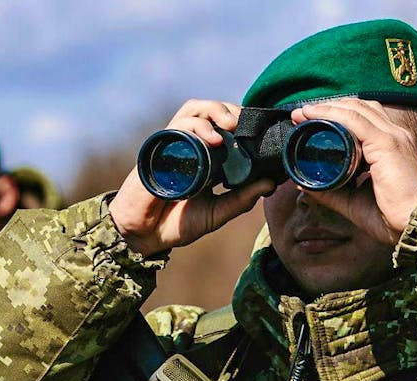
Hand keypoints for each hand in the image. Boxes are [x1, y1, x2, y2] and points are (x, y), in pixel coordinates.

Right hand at [110, 99, 276, 256]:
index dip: (242, 121)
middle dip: (230, 109)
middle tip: (246, 123)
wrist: (145, 236)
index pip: (225, 126)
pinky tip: (212, 139)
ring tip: (230, 124)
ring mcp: (174, 145)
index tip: (261, 128)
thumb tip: (270, 183)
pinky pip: (176, 127)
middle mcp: (191, 146)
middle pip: (210, 111)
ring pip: (193, 110)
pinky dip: (196, 127)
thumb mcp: (217, 212)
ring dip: (214, 111)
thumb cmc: (177, 224)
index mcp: (207, 157)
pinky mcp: (158, 150)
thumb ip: (242, 199)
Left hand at [289, 99, 416, 245]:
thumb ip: (331, 191)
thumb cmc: (391, 217)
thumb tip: (306, 184)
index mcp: (393, 146)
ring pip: (355, 109)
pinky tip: (313, 115)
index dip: (337, 115)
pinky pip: (355, 120)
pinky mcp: (387, 143)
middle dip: (329, 107)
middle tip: (301, 114)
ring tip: (303, 113)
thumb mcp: (353, 201)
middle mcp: (395, 136)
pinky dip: (331, 114)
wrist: (414, 226)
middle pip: (359, 108)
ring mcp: (393, 137)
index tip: (310, 120)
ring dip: (326, 107)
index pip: (364, 118)